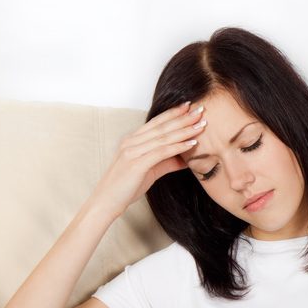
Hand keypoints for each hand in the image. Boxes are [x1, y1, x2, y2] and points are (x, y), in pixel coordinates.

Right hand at [89, 101, 206, 220]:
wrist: (106, 202)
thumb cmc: (126, 186)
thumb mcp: (150, 171)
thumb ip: (167, 162)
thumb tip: (187, 159)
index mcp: (132, 140)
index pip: (156, 122)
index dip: (173, 113)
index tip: (189, 106)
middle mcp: (131, 142)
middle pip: (162, 126)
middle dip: (183, 117)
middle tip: (201, 109)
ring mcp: (132, 151)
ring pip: (163, 137)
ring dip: (184, 130)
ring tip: (201, 125)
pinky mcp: (136, 164)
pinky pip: (161, 152)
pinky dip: (178, 147)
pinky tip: (192, 143)